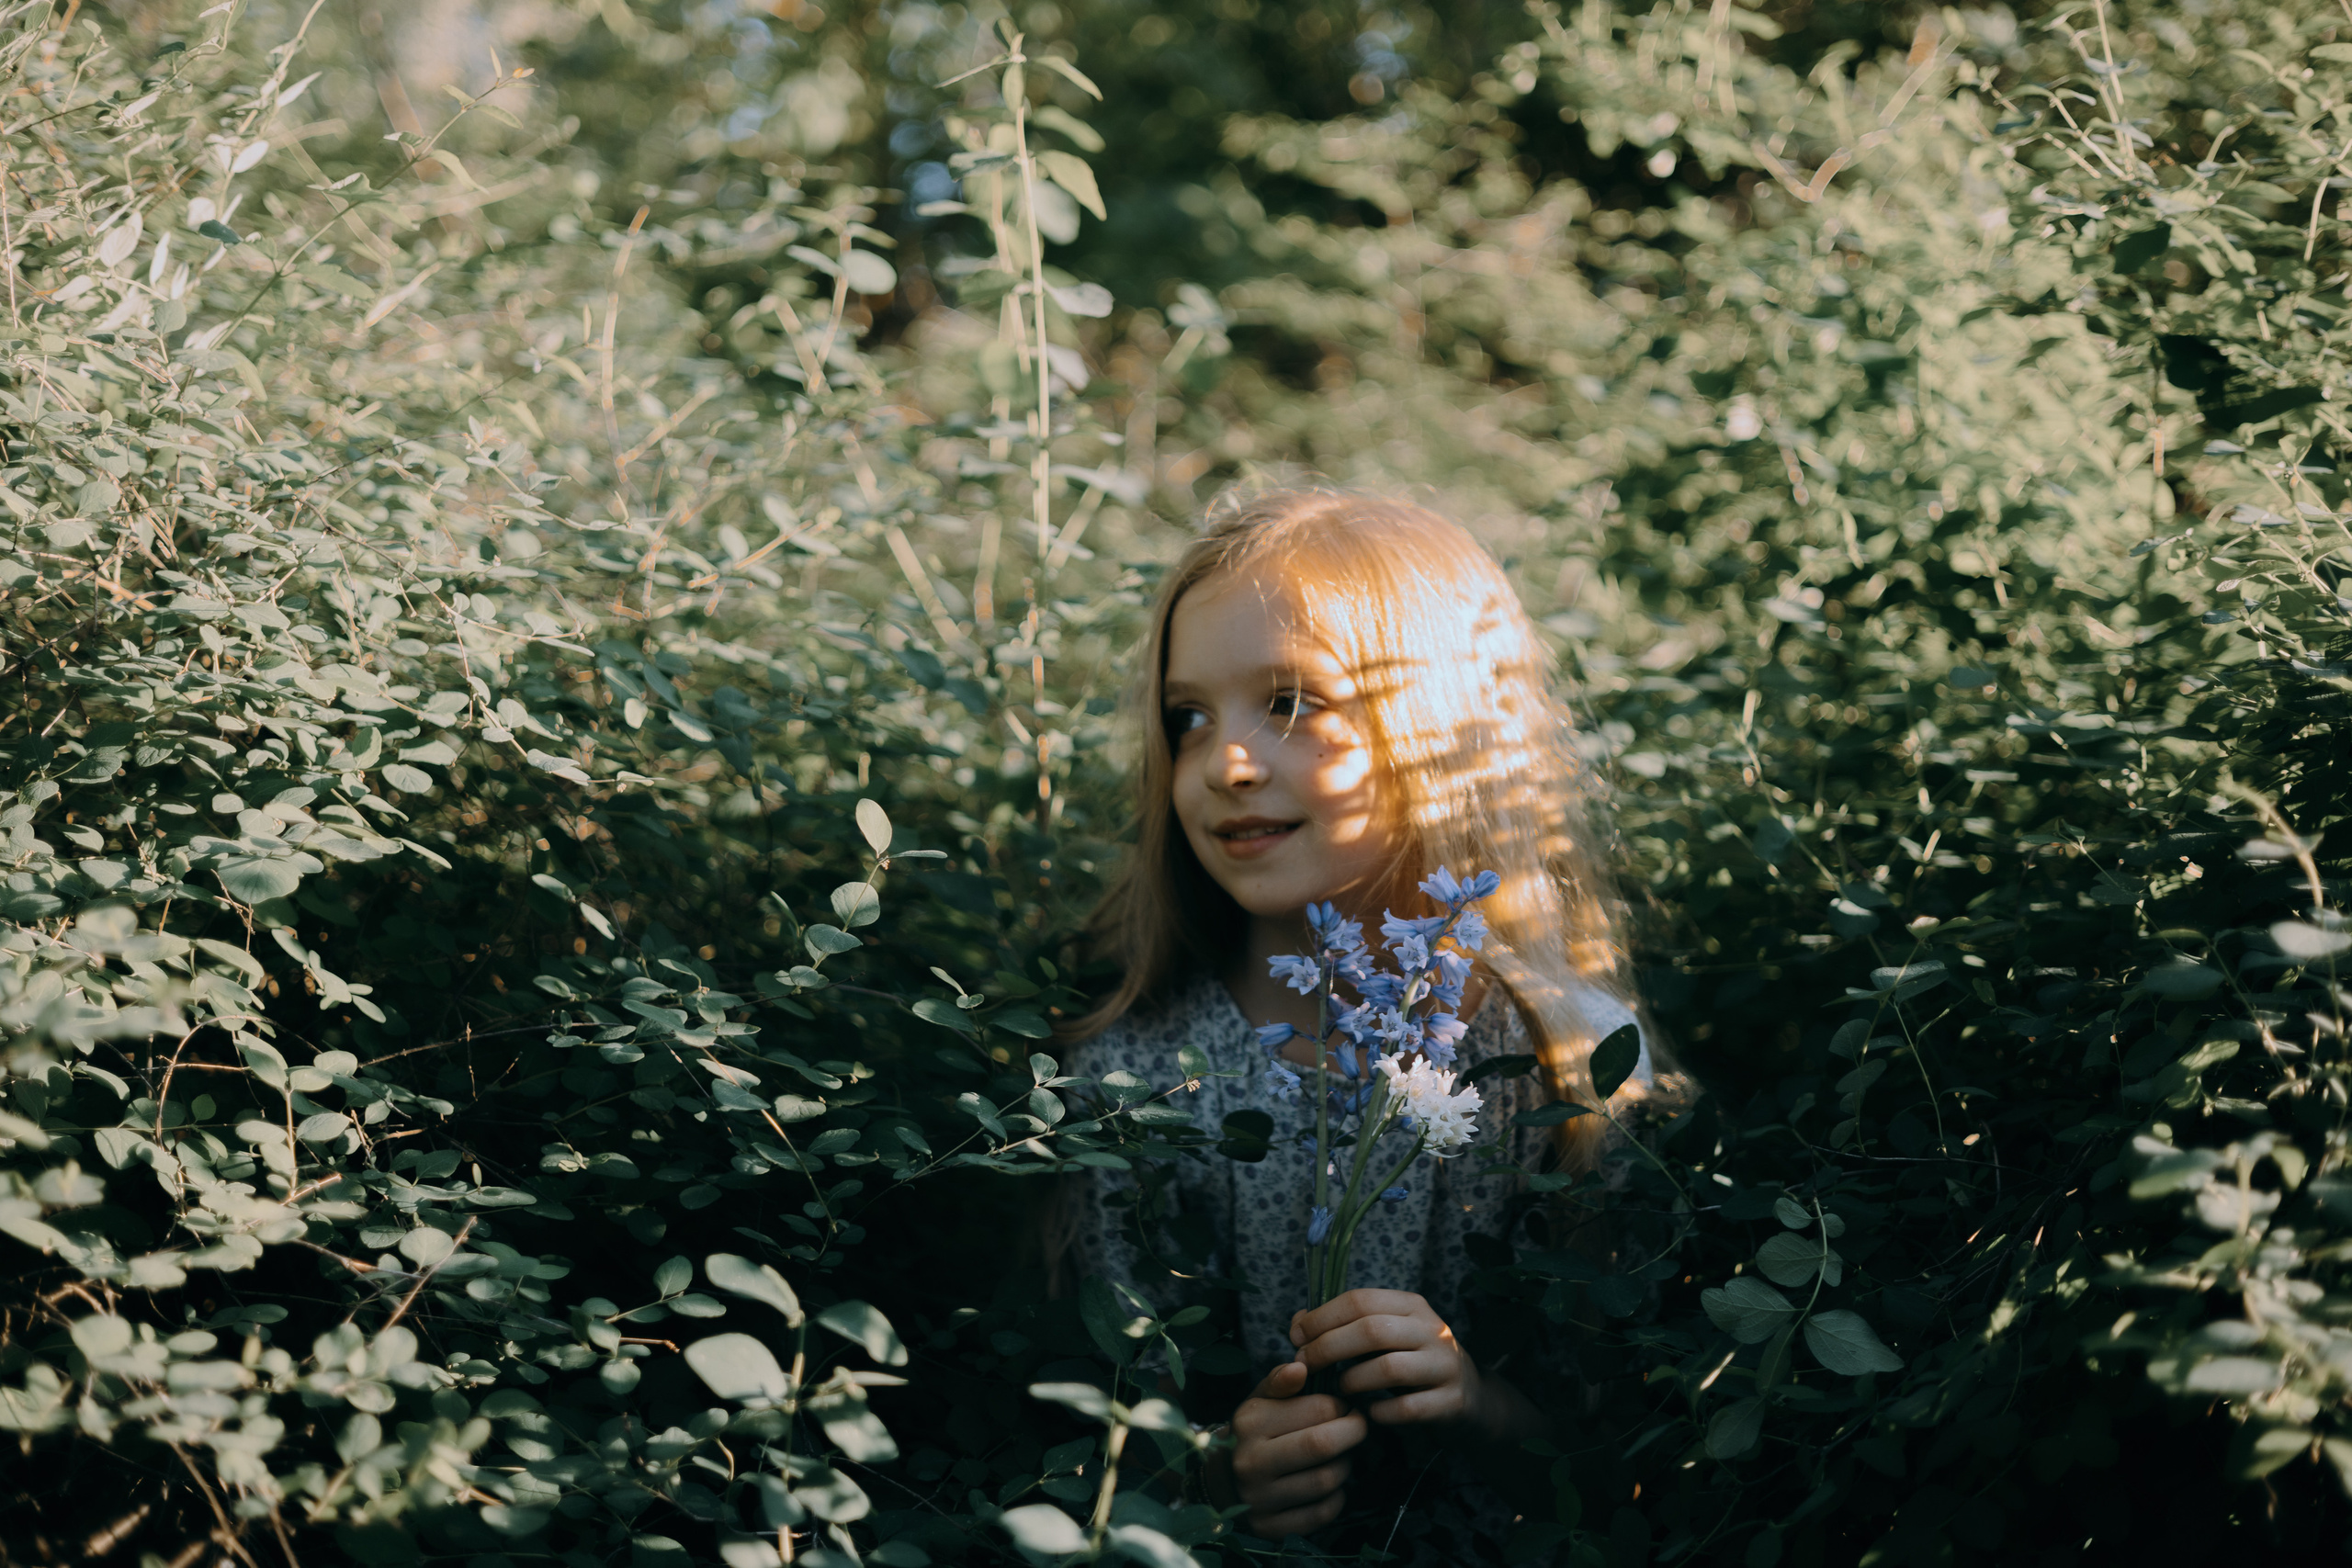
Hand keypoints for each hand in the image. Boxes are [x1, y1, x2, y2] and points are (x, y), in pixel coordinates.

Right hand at [1226, 1358, 1366, 1537]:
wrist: (1222, 1481)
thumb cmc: (1253, 1433)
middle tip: (1357, 1427)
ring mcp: (1259, 1499)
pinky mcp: (1270, 1528)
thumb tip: (1301, 1366)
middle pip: (1323, 1446)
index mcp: (1251, 1423)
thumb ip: (1281, 1381)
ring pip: (1326, 1481)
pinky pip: (1321, 1513)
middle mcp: (1251, 1462)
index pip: (1317, 1409)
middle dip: (1353, 1432)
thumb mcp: (1260, 1400)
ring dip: (1345, 1466)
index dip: (1342, 1406)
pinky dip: (1336, 1498)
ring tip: (1340, 1455)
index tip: (1346, 1406)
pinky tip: (1329, 1485)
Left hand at [1288, 1288, 1479, 1428]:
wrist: (1469, 1397)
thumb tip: (1297, 1323)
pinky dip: (1379, 1413)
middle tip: (1305, 1365)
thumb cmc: (1412, 1362)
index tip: (1296, 1337)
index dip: (1322, 1317)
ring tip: (1339, 1389)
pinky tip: (1367, 1413)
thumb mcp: (1385, 1335)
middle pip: (1370, 1330)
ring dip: (1353, 1381)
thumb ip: (1344, 1325)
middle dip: (1329, 1348)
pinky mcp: (1451, 1401)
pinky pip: (1405, 1408)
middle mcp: (1431, 1329)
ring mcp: (1444, 1365)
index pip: (1360, 1300)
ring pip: (1388, 1368)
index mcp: (1411, 1305)